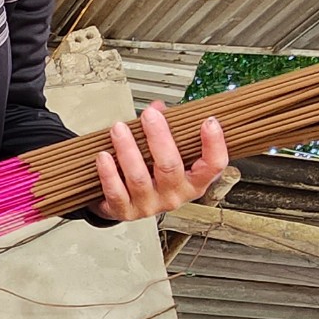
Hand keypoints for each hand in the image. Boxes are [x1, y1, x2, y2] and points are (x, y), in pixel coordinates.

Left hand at [89, 107, 228, 222]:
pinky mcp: (126, 211)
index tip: (209, 122)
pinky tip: (104, 156)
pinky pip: (116, 193)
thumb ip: (166, 129)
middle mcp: (175, 196)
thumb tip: (157, 107)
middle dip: (158, 137)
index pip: (213, 166)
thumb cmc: (153, 174)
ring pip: (139, 178)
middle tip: (149, 115)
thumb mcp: (167, 153)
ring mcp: (150, 205)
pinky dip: (109, 173)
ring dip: (128, 150)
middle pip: (170, 166)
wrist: (127, 203)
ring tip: (118, 129)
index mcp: (194, 182)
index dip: (214, 145)